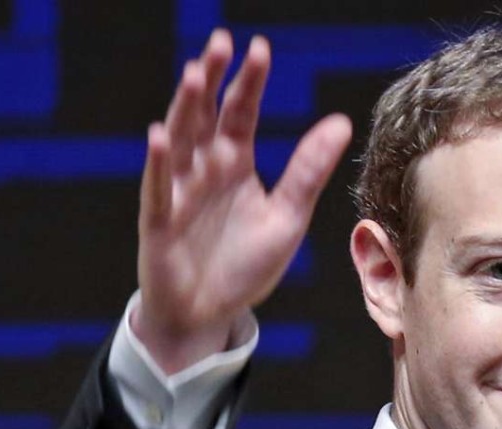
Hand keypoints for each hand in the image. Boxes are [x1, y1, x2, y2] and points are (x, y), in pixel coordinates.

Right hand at [134, 29, 351, 373]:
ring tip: (194, 75)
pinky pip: (159, 189)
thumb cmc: (244, 264)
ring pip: (180, 142)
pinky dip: (160, 164)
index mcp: (235, 163)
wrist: (209, 312)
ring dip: (185, 109)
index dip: (249, 82)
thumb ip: (308, 171)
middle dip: (213, 80)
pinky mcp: (159, 222)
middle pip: (206, 115)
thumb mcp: (287, 217)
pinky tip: (160, 136)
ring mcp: (179, 191)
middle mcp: (205, 169)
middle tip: (221, 42)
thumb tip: (342, 122)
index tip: (258, 48)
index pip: (241, 113)